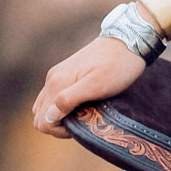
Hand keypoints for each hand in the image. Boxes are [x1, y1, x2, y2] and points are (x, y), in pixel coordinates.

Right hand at [30, 32, 147, 137]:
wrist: (129, 40)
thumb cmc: (117, 65)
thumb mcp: (96, 85)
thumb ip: (68, 100)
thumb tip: (48, 117)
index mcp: (56, 83)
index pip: (42, 121)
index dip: (60, 130)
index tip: (82, 124)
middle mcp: (52, 79)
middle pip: (40, 115)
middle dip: (58, 125)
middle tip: (83, 121)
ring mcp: (58, 75)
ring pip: (45, 107)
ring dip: (60, 116)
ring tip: (83, 114)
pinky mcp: (66, 73)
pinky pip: (54, 97)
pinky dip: (62, 107)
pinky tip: (82, 105)